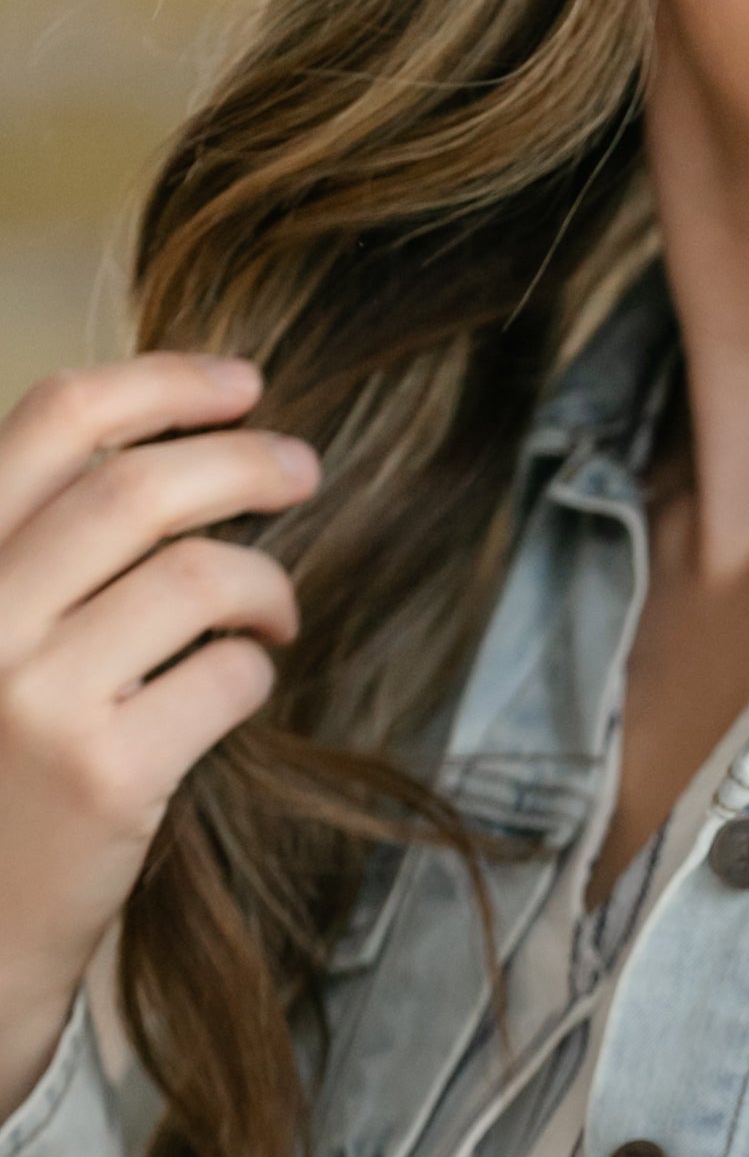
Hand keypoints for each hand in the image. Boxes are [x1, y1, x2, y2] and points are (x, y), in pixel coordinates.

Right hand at [0, 355, 317, 1118]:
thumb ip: (42, 549)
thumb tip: (168, 452)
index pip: (54, 419)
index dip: (163, 383)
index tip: (242, 382)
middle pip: (142, 490)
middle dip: (244, 461)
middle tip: (302, 467)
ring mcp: (37, 694)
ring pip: (199, 578)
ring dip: (266, 583)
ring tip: (275, 612)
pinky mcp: (105, 773)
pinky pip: (225, 677)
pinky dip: (254, 672)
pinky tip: (240, 687)